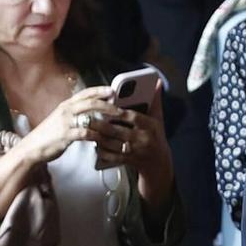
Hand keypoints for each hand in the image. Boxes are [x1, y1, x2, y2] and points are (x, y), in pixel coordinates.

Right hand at [18, 86, 113, 167]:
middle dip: (108, 105)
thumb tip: (92, 112)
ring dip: (107, 123)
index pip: (85, 93)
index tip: (113, 90)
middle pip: (91, 103)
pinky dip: (99, 137)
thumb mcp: (62, 119)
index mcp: (66, 105)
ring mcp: (66, 122)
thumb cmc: (50, 134)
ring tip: (119, 128)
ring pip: (91, 118)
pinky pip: (87, 133)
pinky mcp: (66, 135)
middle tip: (121, 110)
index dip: (99, 90)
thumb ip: (75, 114)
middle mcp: (66, 110)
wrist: (33, 147)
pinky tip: (107, 140)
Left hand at [93, 79, 174, 208]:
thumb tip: (157, 82)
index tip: (104, 106)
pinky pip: (111, 156)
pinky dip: (101, 151)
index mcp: (151, 127)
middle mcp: (143, 139)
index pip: (132, 117)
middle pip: (118, 131)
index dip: (118, 112)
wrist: (160, 163)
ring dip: (97, 137)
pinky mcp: (128, 161)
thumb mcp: (159, 119)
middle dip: (100, 125)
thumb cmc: (157, 137)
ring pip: (112, 144)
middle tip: (85, 118)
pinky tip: (93, 144)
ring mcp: (135, 152)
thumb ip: (155, 101)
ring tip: (85, 130)